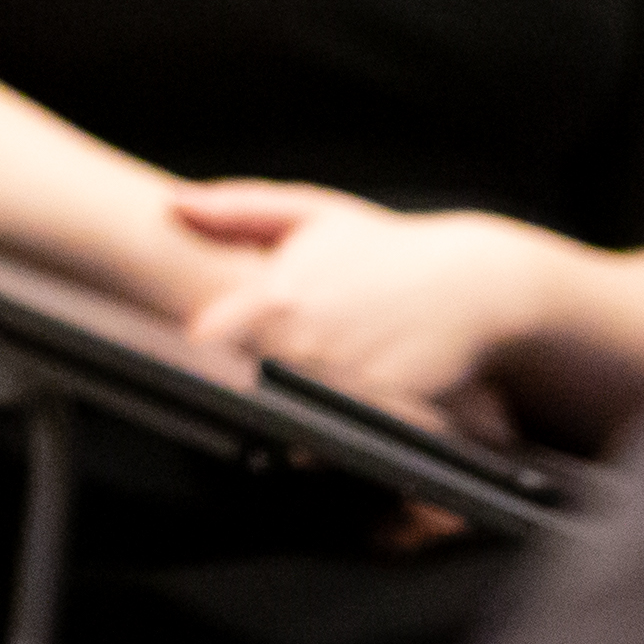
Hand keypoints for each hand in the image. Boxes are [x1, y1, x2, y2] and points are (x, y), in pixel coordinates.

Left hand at [167, 181, 559, 432]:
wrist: (471, 284)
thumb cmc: (385, 249)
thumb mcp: (314, 213)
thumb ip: (239, 210)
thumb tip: (172, 203)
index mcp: (283, 293)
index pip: (215, 337)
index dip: (199, 353)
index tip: (186, 357)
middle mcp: (310, 342)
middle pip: (247, 384)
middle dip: (240, 385)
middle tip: (240, 382)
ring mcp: (345, 383)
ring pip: (290, 418)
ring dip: (284, 418)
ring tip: (288, 405)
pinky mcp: (380, 414)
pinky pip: (338, 439)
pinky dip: (329, 437)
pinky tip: (332, 420)